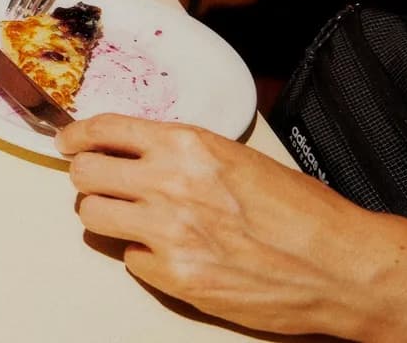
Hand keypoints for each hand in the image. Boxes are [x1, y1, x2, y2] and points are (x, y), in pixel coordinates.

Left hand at [56, 114, 406, 338]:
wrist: (338, 265)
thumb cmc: (301, 212)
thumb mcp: (235, 157)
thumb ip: (182, 151)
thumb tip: (137, 150)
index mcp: (187, 146)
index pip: (104, 130)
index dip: (76, 136)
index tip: (68, 141)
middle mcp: (169, 184)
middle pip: (84, 174)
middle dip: (87, 176)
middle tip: (99, 182)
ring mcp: (167, 232)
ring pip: (92, 215)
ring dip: (105, 214)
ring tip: (131, 217)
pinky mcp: (173, 276)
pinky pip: (129, 258)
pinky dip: (142, 254)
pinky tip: (170, 250)